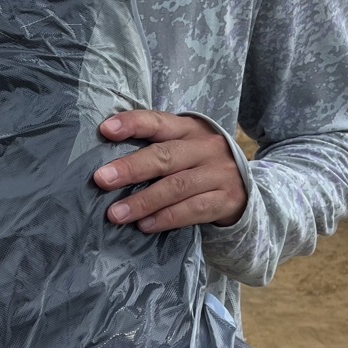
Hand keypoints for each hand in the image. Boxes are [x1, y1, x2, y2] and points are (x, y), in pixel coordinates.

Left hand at [91, 110, 246, 232]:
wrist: (245, 187)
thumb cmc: (198, 165)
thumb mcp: (182, 148)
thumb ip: (153, 149)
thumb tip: (107, 167)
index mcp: (189, 129)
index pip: (157, 121)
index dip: (132, 124)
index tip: (105, 130)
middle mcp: (206, 147)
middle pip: (165, 156)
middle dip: (131, 168)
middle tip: (102, 180)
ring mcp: (219, 174)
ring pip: (177, 186)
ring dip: (143, 201)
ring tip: (116, 214)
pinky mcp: (227, 200)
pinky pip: (193, 210)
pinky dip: (166, 218)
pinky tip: (145, 225)